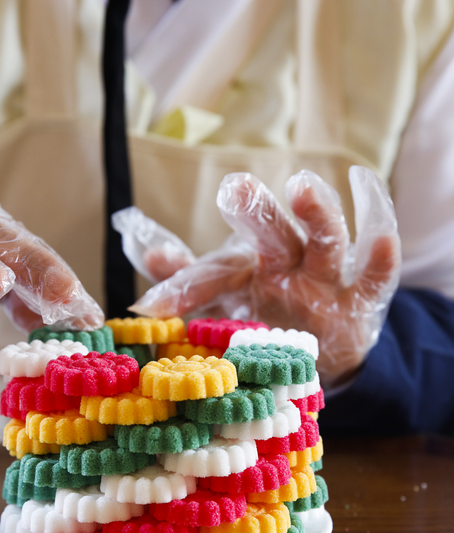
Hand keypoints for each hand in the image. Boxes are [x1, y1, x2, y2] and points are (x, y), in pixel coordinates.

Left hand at [130, 167, 400, 386]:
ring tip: (302, 188)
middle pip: (272, 235)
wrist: (329, 344)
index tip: (152, 305)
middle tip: (235, 189)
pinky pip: (376, 273)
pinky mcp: (363, 298)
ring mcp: (326, 277)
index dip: (185, 286)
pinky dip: (382, 254)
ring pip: (325, 241)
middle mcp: (287, 265)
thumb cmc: (268, 314)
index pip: (215, 273)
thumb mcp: (228, 303)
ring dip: (316, 216)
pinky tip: (382, 239)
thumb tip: (151, 254)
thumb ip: (191, 281)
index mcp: (250, 267)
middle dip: (256, 213)